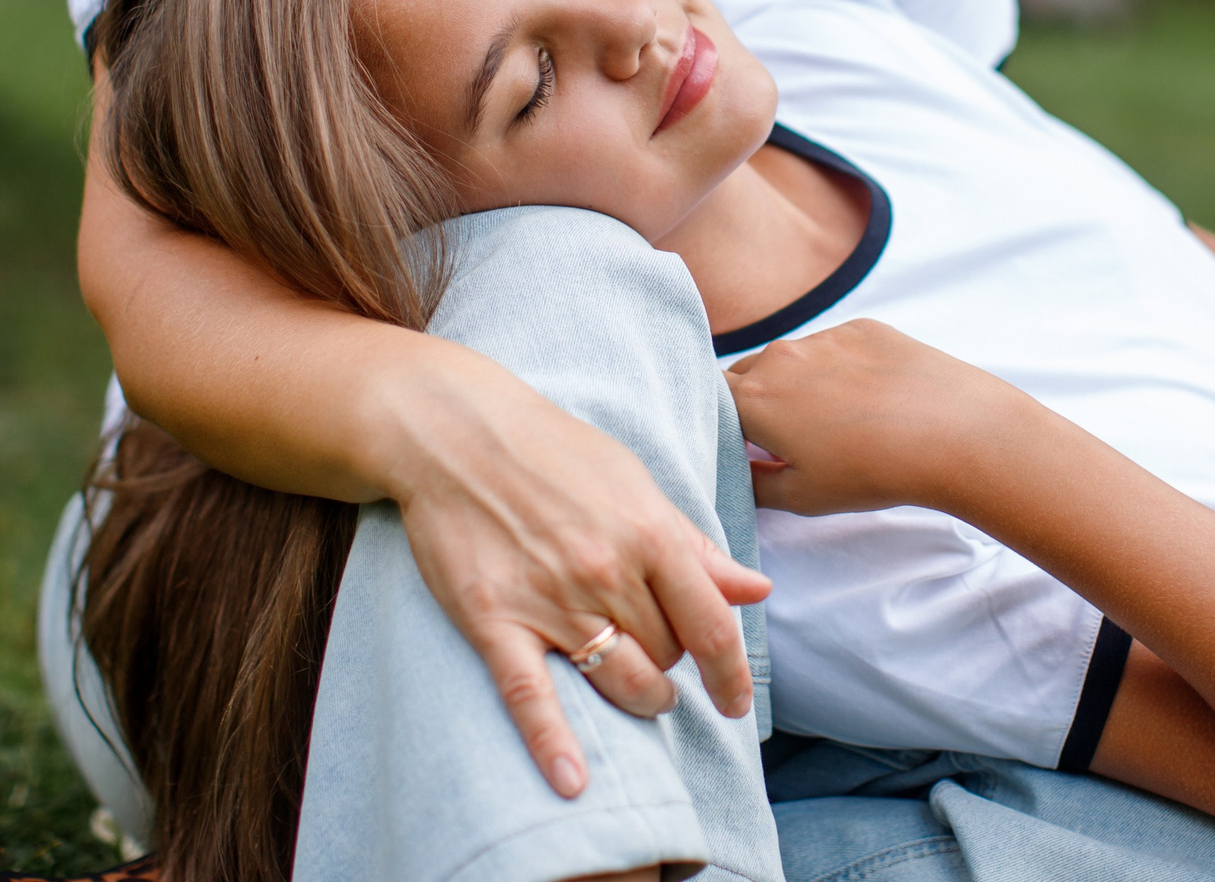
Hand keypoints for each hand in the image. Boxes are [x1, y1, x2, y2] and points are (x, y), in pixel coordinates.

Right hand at [387, 346, 771, 798]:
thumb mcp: (637, 485)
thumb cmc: (555, 452)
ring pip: (619, 680)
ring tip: (641, 694)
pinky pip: (531, 695)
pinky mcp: (496, 620)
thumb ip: (695, 546)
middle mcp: (607, 572)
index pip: (711, 626)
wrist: (458, 433)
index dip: (731, 674)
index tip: (734, 702)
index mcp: (649, 533)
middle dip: (672, 666)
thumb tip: (756, 591)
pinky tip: (573, 781)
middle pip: (665, 655)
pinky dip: (554, 742)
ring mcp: (550, 600)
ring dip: (641, 698)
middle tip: (659, 655)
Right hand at [725, 320, 1035, 516]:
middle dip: (755, 404)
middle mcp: (779, 356)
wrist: (952, 431)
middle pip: (747, 376)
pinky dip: (839, 369)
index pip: (709, 400)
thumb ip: (752, 483)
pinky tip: (872, 401)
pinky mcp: (863, 328)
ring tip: (837, 423)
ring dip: (798, 386)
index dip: (719, 422)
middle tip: (784, 440)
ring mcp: (823, 336)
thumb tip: (737, 471)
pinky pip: (833, 346)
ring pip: (791, 360)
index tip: (736, 443)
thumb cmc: (872, 472)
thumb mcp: (801, 497)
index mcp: (752, 399)